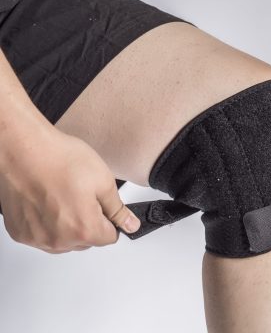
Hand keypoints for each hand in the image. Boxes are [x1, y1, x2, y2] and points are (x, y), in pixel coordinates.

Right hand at [0, 127, 140, 253]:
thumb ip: (118, 210)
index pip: (110, 237)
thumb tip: (130, 225)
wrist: (24, 149)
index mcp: (84, 229)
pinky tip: (48, 200)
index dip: (111, 219)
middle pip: (86, 240)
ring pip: (64, 240)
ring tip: (63, 196)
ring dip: (68, 224)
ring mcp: (37, 238)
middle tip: (82, 195)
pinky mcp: (20, 232)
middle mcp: (59, 240)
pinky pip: (43, 235)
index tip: (104, 206)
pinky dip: (48, 223)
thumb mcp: (103, 181)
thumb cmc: (59, 160)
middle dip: (89, 221)